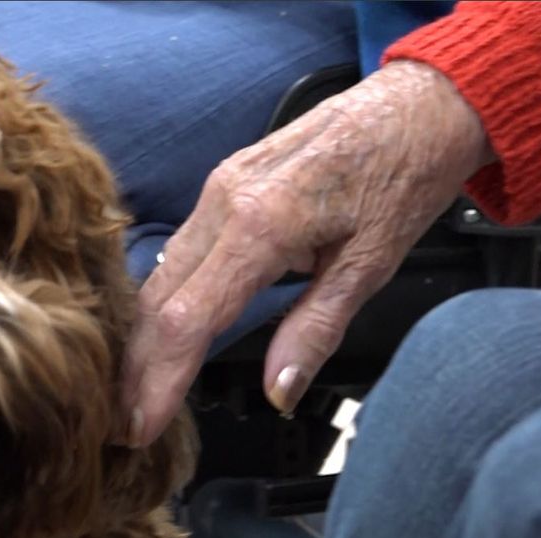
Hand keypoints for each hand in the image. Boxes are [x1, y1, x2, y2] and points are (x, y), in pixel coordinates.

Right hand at [121, 61, 493, 446]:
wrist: (417, 105)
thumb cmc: (403, 175)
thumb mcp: (370, 265)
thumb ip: (315, 330)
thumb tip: (279, 392)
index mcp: (262, 224)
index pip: (188, 320)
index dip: (159, 381)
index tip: (140, 428)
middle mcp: (225, 201)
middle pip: (157, 300)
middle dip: (135, 367)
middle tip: (123, 423)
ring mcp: (219, 187)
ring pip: (161, 274)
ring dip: (143, 336)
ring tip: (136, 389)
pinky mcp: (225, 183)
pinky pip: (180, 250)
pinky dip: (164, 300)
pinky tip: (163, 332)